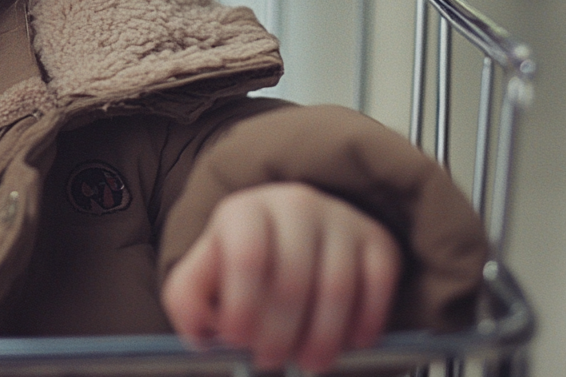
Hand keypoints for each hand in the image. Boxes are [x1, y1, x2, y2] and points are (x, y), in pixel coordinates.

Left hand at [161, 182, 400, 373]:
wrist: (295, 229)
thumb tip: (198, 332)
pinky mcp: (377, 238)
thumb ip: (188, 298)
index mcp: (245, 210)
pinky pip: (378, 285)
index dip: (242, 305)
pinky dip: (366, 322)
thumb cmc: (244, 258)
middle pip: (293, 278)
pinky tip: (350, 345)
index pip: (247, 255)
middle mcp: (294, 205)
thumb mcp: (205, 270)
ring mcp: (340, 218)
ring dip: (322, 338)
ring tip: (308, 363)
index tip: (236, 339)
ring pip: (337, 287)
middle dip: (279, 332)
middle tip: (269, 360)